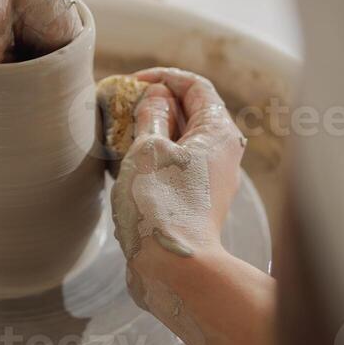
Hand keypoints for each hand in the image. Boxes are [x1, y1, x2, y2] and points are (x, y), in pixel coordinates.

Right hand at [110, 67, 246, 278]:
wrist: (176, 267)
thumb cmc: (161, 203)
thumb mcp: (147, 148)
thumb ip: (151, 115)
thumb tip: (156, 97)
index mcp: (218, 131)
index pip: (195, 86)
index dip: (163, 78)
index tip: (133, 83)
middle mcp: (222, 152)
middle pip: (191, 112)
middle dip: (157, 104)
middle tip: (123, 106)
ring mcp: (212, 179)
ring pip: (183, 141)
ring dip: (153, 132)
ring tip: (121, 134)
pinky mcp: (199, 201)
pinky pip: (178, 166)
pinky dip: (156, 157)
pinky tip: (129, 166)